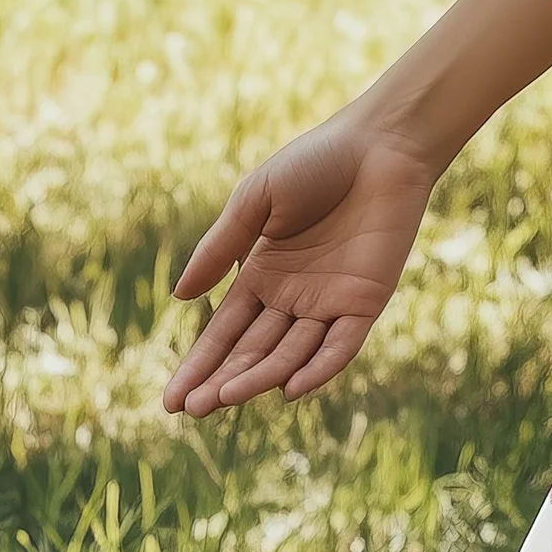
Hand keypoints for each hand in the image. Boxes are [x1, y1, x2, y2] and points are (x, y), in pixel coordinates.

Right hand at [161, 110, 443, 415]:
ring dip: (260, 378)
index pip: (224, 333)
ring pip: (291, 354)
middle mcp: (293, 297)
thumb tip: (181, 298)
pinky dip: (320, 368)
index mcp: (262, 276)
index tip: (170, 402)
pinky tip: (291, 388)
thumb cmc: (316, 161)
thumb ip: (221, 247)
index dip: (198, 366)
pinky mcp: (367, 300)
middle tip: (193, 408)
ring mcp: (330, 301)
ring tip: (226, 397)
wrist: (381, 143)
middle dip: (222, 380)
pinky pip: (342, 344)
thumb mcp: (255, 199)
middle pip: (253, 351)